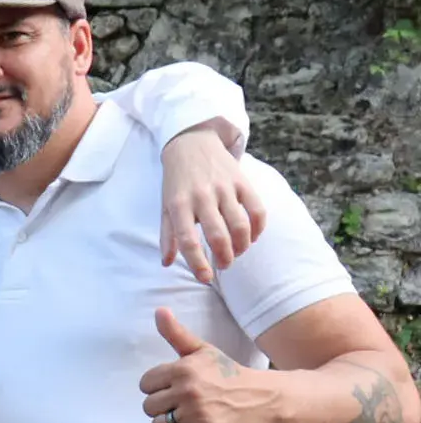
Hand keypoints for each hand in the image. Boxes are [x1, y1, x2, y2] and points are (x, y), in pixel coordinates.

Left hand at [140, 308, 262, 422]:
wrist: (261, 397)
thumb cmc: (226, 373)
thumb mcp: (201, 350)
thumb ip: (176, 334)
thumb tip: (159, 311)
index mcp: (182, 369)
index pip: (145, 385)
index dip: (158, 387)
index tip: (175, 387)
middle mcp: (188, 391)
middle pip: (149, 407)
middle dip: (164, 406)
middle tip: (185, 402)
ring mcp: (197, 414)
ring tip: (191, 415)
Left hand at [159, 124, 266, 285]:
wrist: (192, 144)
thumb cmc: (177, 183)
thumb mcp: (165, 207)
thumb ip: (168, 236)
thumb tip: (167, 264)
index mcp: (179, 205)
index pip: (188, 241)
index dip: (198, 263)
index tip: (205, 278)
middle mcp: (202, 197)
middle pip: (218, 235)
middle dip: (224, 257)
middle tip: (224, 266)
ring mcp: (224, 188)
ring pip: (240, 225)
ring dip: (242, 246)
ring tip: (237, 253)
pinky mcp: (243, 181)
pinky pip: (257, 209)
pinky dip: (258, 228)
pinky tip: (252, 237)